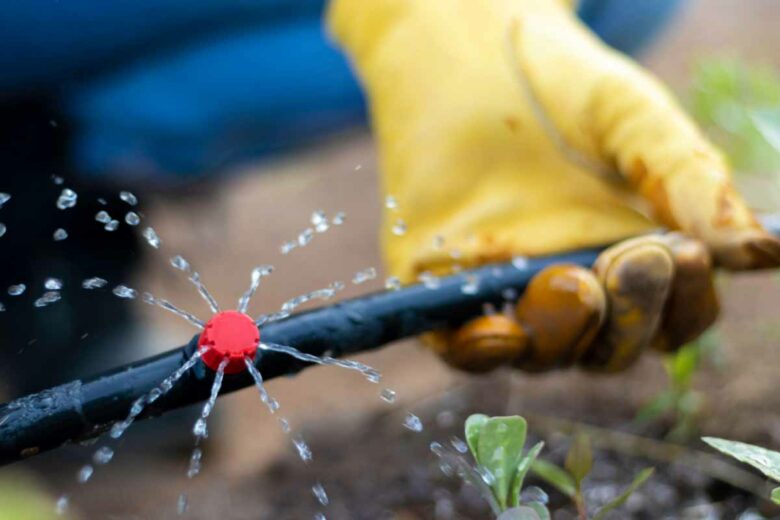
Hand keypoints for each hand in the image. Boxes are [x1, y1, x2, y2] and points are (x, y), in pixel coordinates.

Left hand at [328, 0, 779, 371]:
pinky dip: (480, 350)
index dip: (681, 304)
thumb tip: (761, 253)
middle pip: (609, 347)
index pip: (669, 318)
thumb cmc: (564, 91)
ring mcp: (507, 292)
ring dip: (565, 333)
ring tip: (576, 282)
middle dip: (628, 317)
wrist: (473, 60)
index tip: (681, 254)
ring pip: (543, 351)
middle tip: (633, 260)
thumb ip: (688, 182)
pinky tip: (500, 333)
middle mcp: (574, 289)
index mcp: (631, 261)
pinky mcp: (444, 284)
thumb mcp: (635, 123)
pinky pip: (459, 344)